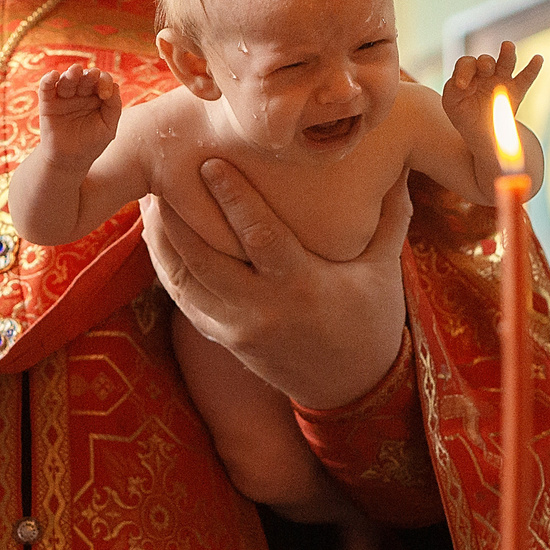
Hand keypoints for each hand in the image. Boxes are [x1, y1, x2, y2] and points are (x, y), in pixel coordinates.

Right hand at [37, 65, 122, 167]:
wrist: (70, 161)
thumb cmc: (91, 144)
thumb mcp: (108, 127)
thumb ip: (114, 107)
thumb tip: (114, 86)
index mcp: (96, 96)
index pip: (102, 81)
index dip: (105, 82)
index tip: (105, 96)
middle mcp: (80, 93)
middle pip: (84, 77)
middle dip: (88, 74)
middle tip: (92, 75)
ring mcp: (63, 97)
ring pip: (66, 80)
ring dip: (71, 73)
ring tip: (75, 71)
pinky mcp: (47, 103)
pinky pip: (46, 88)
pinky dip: (48, 80)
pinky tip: (53, 75)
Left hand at [144, 160, 410, 410]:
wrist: (351, 388)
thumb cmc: (370, 320)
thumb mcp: (384, 270)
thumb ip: (389, 216)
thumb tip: (401, 162)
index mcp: (303, 287)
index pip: (260, 237)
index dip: (232, 199)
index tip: (209, 163)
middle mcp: (263, 310)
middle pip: (204, 259)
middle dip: (178, 216)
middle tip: (158, 172)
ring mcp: (237, 328)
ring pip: (184, 281)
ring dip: (161, 240)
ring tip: (148, 198)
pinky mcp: (222, 338)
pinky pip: (183, 300)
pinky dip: (166, 266)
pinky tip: (156, 236)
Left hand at [443, 39, 543, 146]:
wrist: (482, 133)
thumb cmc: (463, 114)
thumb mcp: (452, 103)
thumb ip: (452, 91)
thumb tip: (461, 85)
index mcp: (469, 73)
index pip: (466, 64)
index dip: (464, 71)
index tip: (461, 86)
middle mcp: (486, 72)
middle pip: (486, 60)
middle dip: (485, 62)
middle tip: (486, 67)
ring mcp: (502, 79)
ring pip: (506, 63)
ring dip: (507, 54)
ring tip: (507, 46)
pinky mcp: (516, 90)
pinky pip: (526, 78)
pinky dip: (533, 68)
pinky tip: (538, 59)